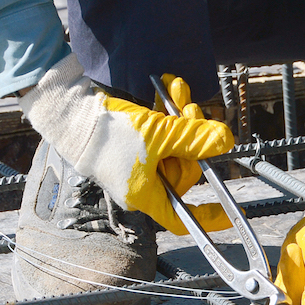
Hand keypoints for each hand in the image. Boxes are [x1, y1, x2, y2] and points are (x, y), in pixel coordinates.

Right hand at [20, 54, 234, 234]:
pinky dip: (167, 112)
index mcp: (145, 195)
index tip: (233, 215)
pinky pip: (160, 133)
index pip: (183, 218)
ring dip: (181, 117)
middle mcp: (142, 184)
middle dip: (192, 138)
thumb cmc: (108, 132)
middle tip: (193, 110)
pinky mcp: (133, 144)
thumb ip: (194, 139)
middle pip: (183, 168)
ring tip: (178, 90)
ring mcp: (138, 164)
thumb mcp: (158, 135)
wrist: (70, 109)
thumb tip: (225, 142)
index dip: (209, 218)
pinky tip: (168, 86)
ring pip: (174, 146)